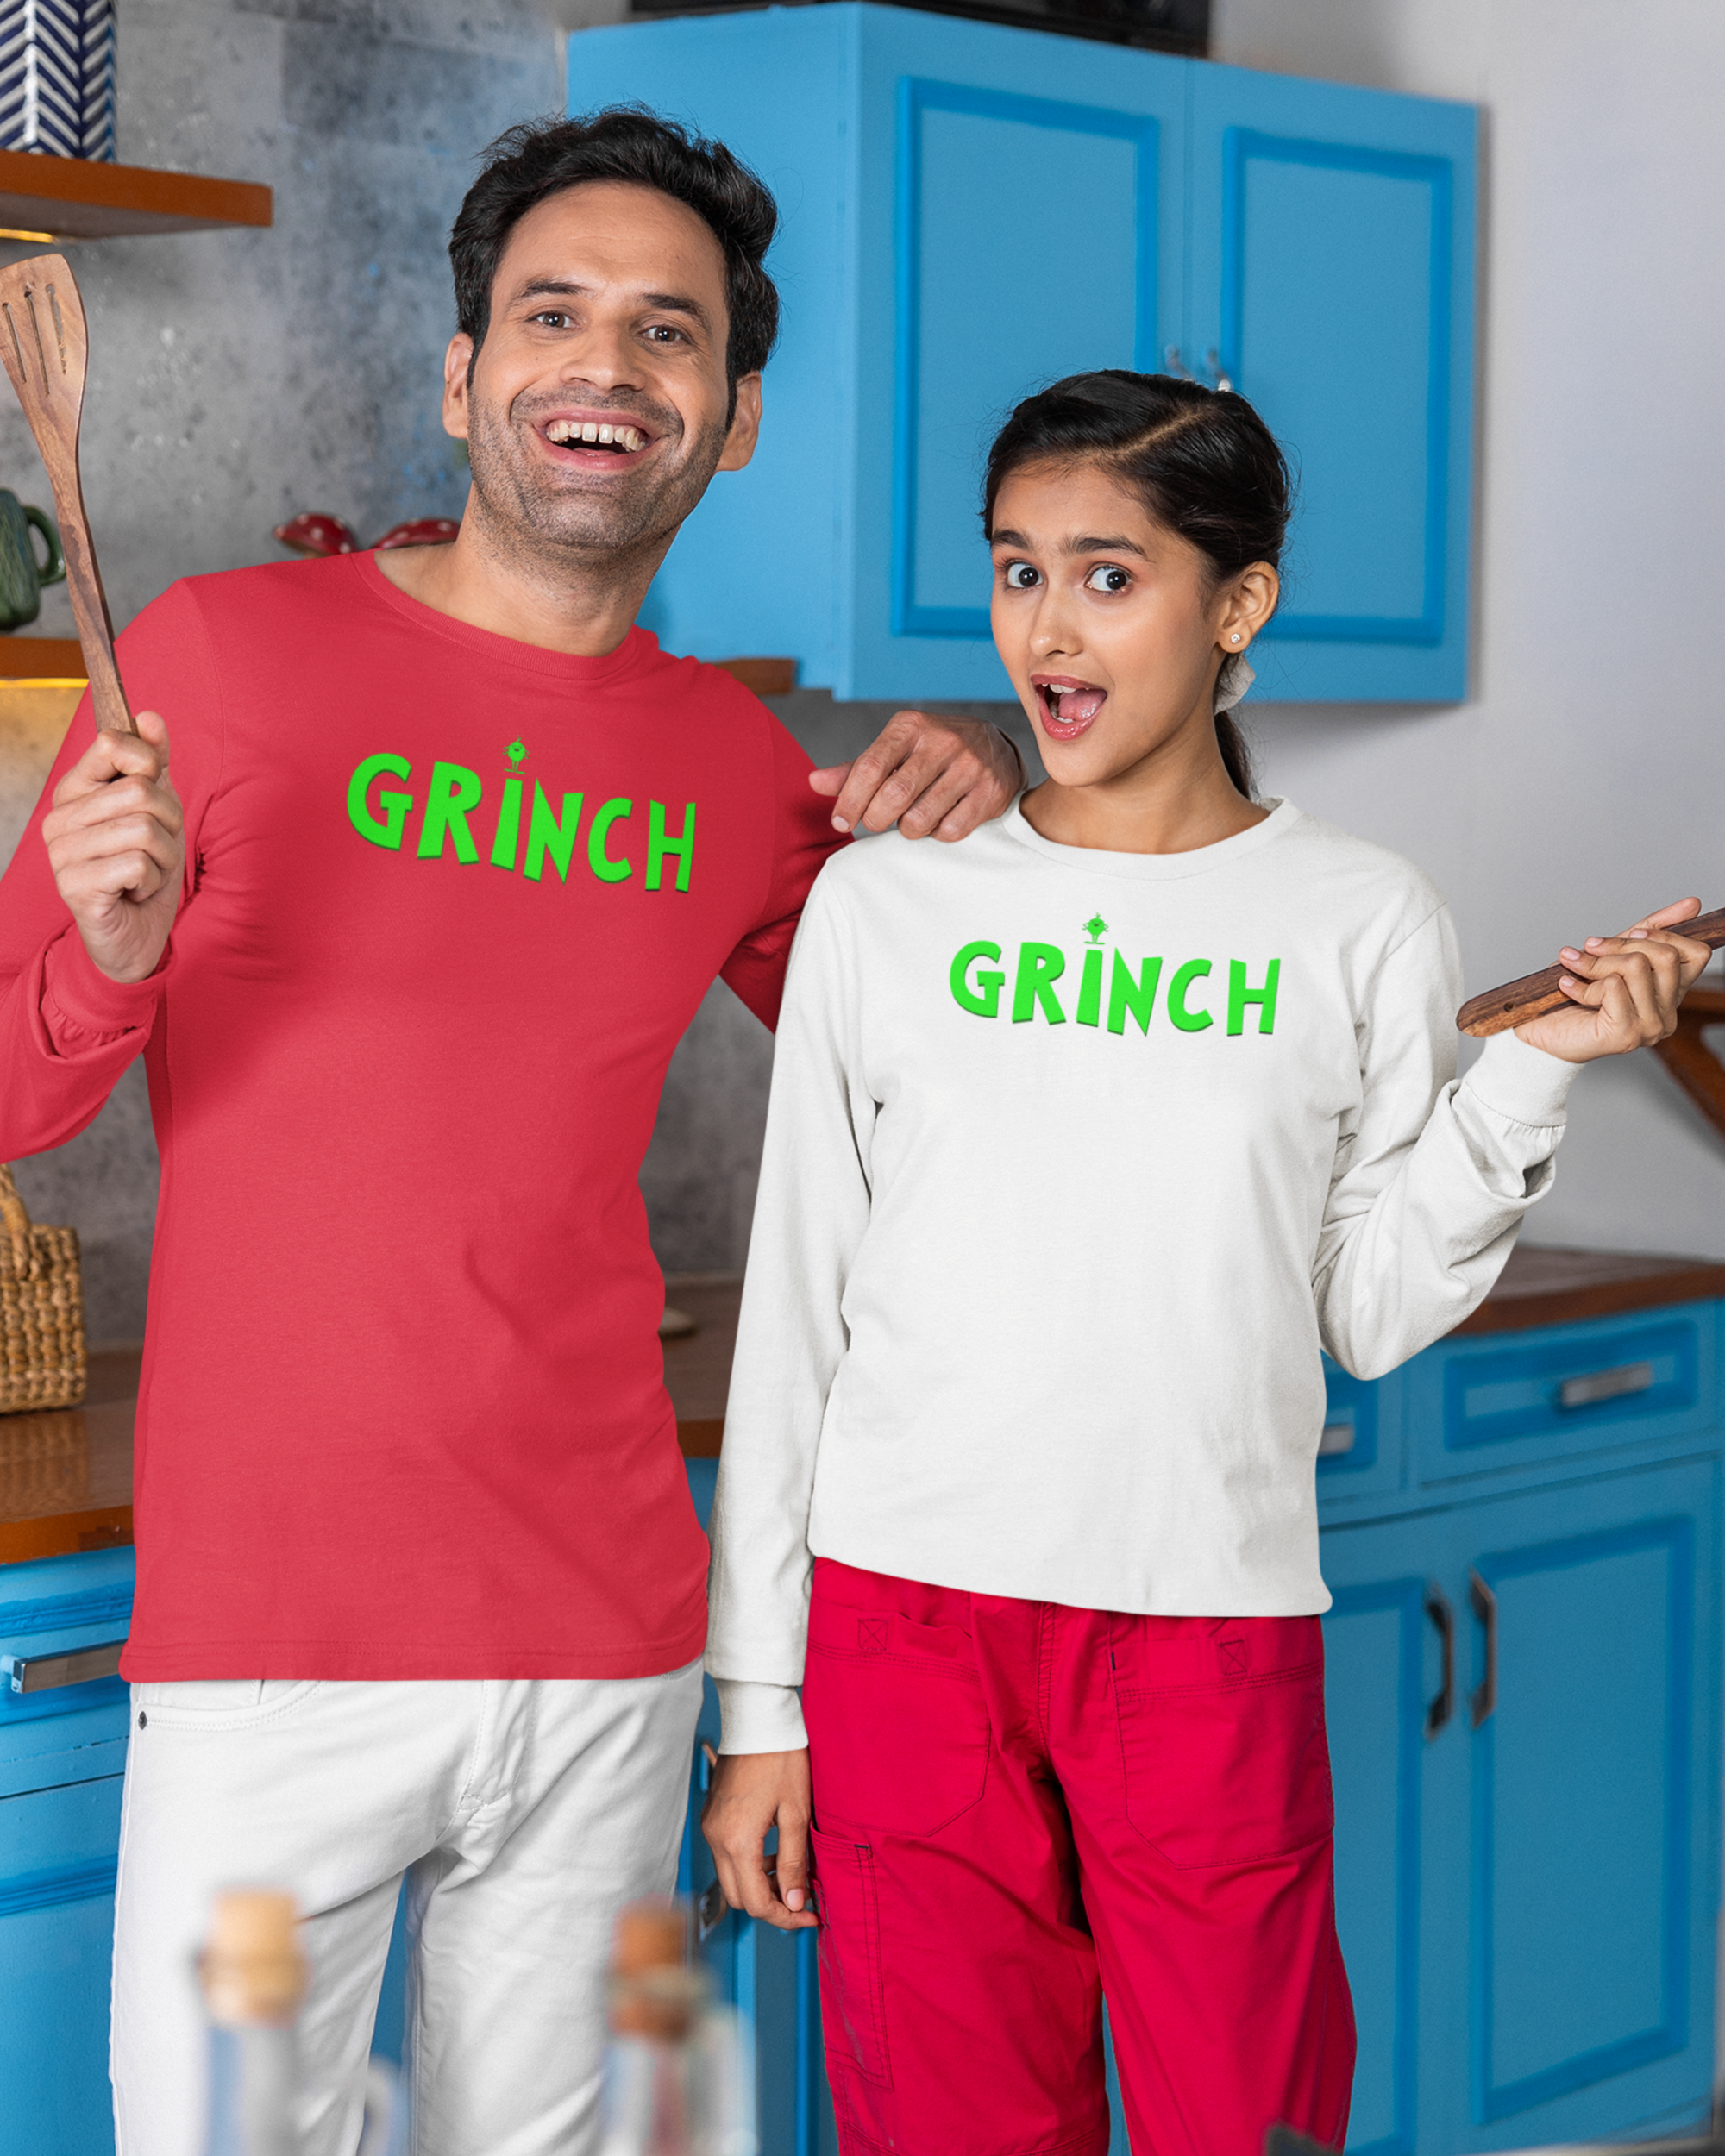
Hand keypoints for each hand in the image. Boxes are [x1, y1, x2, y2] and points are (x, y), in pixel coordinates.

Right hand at [41, 712, 183, 984]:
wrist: (136, 935)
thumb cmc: (145, 871)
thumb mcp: (159, 811)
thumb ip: (152, 763)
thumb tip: (149, 717)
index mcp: (75, 791)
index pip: (111, 744)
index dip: (148, 762)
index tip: (153, 785)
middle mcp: (59, 818)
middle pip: (141, 791)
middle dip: (169, 825)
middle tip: (155, 851)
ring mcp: (61, 853)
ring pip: (144, 829)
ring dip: (163, 857)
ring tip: (146, 873)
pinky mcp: (74, 885)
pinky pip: (137, 864)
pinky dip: (152, 881)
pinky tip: (135, 892)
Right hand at [701, 1748, 817, 1931]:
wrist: (759, 1720)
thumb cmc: (781, 1758)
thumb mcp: (796, 1813)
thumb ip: (794, 1862)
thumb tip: (794, 1902)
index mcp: (737, 1841)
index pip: (755, 1902)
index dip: (784, 1917)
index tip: (808, 1915)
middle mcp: (716, 1838)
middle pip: (737, 1897)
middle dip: (770, 1905)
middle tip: (801, 1899)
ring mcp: (710, 1827)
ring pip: (730, 1878)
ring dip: (759, 1885)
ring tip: (791, 1873)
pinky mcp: (711, 1817)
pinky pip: (726, 1856)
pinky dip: (748, 1866)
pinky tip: (773, 1853)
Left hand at [810, 711, 1021, 840]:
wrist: (996, 747)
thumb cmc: (931, 752)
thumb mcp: (894, 750)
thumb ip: (855, 769)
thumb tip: (814, 782)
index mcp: (910, 726)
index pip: (869, 767)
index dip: (849, 801)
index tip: (840, 822)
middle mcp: (942, 741)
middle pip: (894, 796)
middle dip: (876, 819)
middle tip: (875, 822)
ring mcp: (970, 766)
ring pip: (921, 819)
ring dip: (908, 829)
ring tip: (911, 818)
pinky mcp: (990, 792)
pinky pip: (951, 831)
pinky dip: (937, 834)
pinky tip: (939, 819)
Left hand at [1515, 898, 1711, 1063]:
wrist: (1540, 1031)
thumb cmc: (1575, 994)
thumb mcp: (1614, 953)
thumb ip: (1650, 930)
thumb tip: (1692, 904)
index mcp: (1670, 995)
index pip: (1697, 954)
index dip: (1665, 935)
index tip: (1632, 933)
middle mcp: (1668, 1015)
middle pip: (1666, 956)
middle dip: (1620, 945)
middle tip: (1590, 948)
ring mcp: (1650, 1027)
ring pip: (1637, 966)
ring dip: (1595, 962)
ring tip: (1573, 968)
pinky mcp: (1626, 1035)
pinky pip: (1613, 986)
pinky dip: (1583, 983)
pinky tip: (1568, 987)